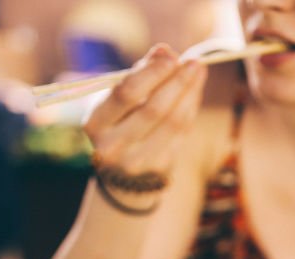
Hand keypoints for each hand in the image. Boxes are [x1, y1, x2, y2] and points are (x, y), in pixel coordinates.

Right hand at [84, 45, 207, 189]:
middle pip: (153, 109)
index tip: (170, 57)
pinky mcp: (159, 167)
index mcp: (95, 124)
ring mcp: (137, 161)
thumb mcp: (117, 99)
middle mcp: (113, 147)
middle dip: (177, 82)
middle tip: (193, 62)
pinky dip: (190, 107)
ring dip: (190, 92)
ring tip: (199, 70)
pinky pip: (181, 132)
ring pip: (173, 121)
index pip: (126, 94)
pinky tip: (195, 91)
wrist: (120, 172)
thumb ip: (139, 74)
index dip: (151, 73)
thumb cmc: (118, 123)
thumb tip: (165, 51)